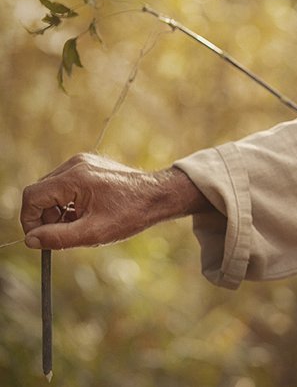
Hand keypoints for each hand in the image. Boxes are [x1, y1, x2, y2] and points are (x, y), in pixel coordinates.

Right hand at [20, 153, 210, 249]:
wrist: (160, 196)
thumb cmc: (132, 213)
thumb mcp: (94, 232)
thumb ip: (58, 237)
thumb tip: (30, 240)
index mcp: (74, 177)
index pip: (32, 196)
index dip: (30, 220)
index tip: (39, 238)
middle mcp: (75, 164)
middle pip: (41, 192)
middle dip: (47, 217)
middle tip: (65, 233)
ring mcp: (83, 163)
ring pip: (52, 190)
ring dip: (58, 211)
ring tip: (81, 224)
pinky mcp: (90, 166)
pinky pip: (66, 185)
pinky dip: (69, 202)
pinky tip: (88, 213)